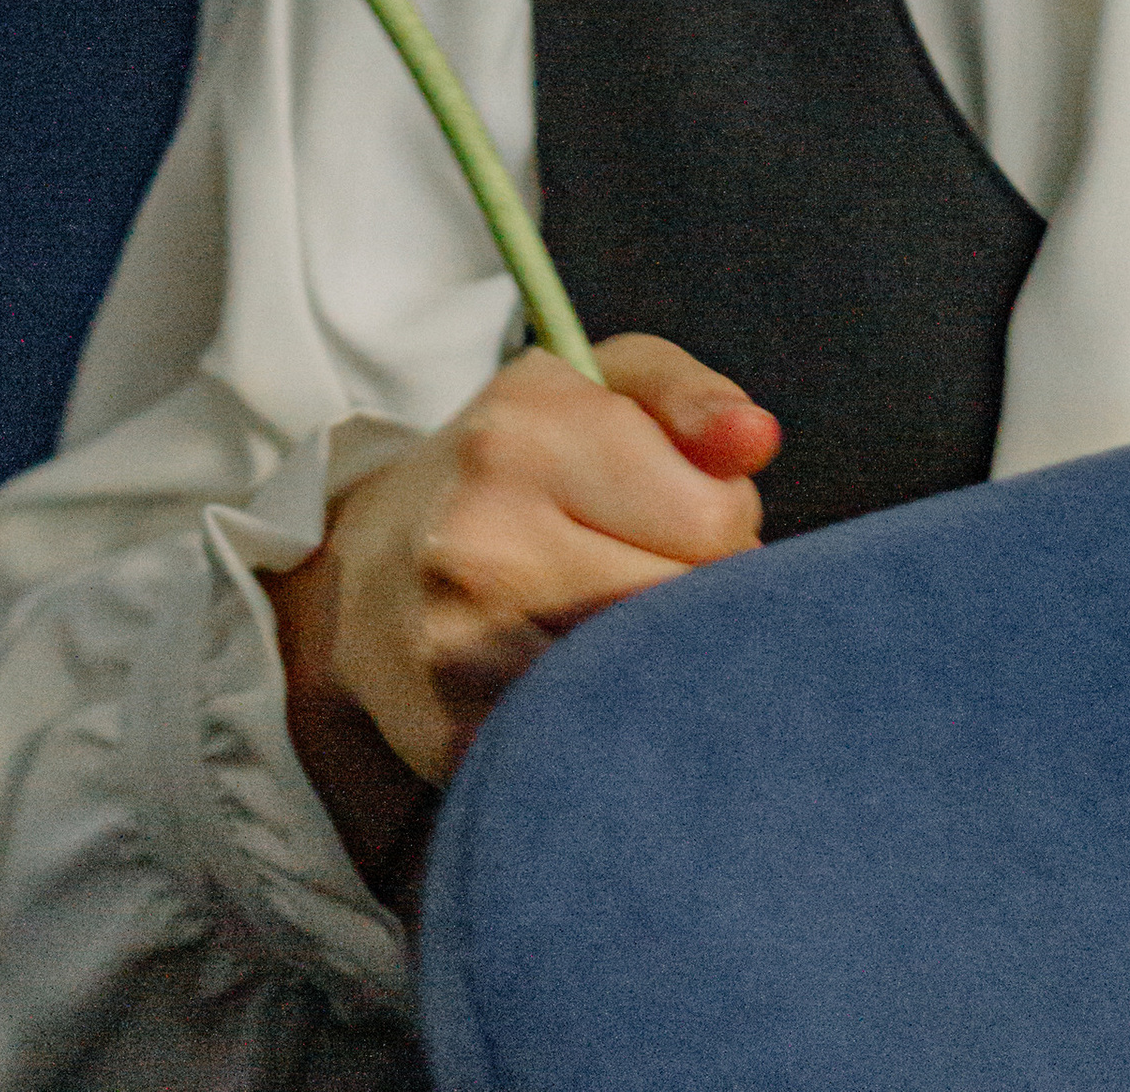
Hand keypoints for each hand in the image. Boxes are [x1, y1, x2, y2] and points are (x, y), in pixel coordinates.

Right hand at [266, 337, 779, 855]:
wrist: (372, 564)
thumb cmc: (524, 461)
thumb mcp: (605, 384)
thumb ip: (694, 397)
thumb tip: (757, 441)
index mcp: (528, 430)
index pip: (715, 517)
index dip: (730, 525)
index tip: (689, 519)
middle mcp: (481, 534)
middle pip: (681, 608)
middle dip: (699, 601)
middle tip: (657, 578)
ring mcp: (457, 647)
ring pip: (643, 684)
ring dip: (659, 667)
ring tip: (624, 630)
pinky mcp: (452, 739)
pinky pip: (590, 746)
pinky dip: (610, 725)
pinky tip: (586, 688)